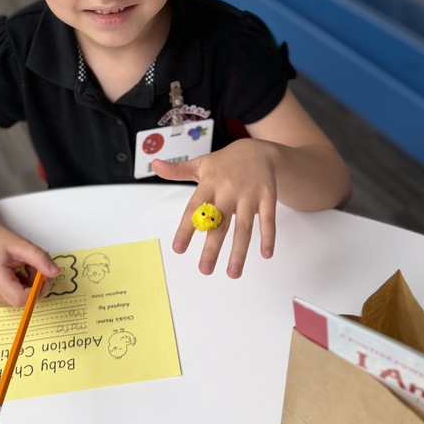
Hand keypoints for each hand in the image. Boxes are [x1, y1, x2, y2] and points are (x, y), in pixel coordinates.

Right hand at [0, 228, 60, 306]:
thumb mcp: (22, 245)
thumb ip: (39, 258)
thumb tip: (55, 273)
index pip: (21, 299)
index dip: (37, 289)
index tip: (42, 273)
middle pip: (25, 301)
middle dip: (36, 284)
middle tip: (33, 265)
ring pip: (25, 300)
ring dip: (32, 284)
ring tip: (25, 266)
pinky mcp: (0, 298)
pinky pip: (20, 297)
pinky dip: (26, 286)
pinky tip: (21, 272)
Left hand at [152, 138, 277, 278]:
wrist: (257, 150)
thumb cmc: (225, 163)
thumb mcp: (200, 164)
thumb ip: (177, 170)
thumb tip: (155, 164)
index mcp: (209, 184)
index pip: (195, 209)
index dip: (186, 229)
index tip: (178, 249)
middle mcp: (228, 190)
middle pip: (219, 222)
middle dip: (212, 247)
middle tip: (204, 269)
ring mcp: (249, 194)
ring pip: (244, 226)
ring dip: (239, 251)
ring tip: (233, 273)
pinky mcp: (267, 197)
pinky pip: (268, 219)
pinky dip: (268, 237)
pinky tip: (266, 255)